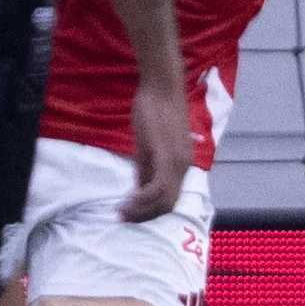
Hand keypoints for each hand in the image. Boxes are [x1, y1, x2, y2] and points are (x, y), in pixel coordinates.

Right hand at [124, 78, 189, 221]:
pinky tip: (128, 201)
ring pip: (164, 200)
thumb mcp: (149, 145)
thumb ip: (146, 167)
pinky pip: (158, 187)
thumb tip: (139, 188)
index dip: (150, 211)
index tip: (129, 212)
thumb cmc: (155, 111)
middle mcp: (183, 167)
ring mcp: (177, 162)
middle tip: (123, 217)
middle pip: (168, 205)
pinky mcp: (166, 155)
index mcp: (181, 164)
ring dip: (141, 211)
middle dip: (144, 216)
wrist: (162, 88)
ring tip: (121, 212)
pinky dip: (143, 199)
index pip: (170, 199)